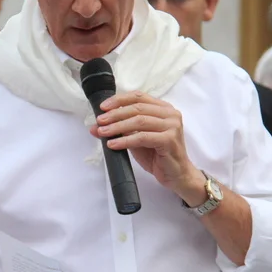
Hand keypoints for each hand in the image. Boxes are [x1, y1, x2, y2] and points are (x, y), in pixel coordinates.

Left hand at [89, 91, 205, 201]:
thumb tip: (96, 126)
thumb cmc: (157, 155)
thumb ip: (120, 130)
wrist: (176, 175)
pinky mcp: (169, 140)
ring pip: (139, 121)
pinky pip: (142, 137)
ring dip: (117, 126)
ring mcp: (172, 126)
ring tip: (103, 132)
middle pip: (137, 108)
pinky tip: (113, 144)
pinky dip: (125, 140)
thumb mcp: (135, 139)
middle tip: (100, 121)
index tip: (103, 107)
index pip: (139, 97)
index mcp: (163, 108)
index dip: (119, 100)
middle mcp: (170, 114)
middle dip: (115, 114)